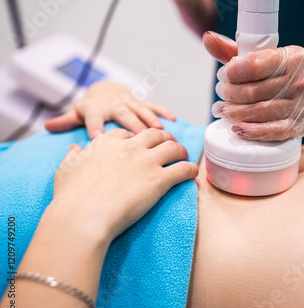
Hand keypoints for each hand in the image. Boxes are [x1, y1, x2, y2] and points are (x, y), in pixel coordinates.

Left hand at [45, 81, 175, 138]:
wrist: (106, 89)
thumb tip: (46, 125)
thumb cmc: (91, 107)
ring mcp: (129, 102)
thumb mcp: (77, 112)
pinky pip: (153, 105)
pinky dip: (163, 111)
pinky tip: (173, 119)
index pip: (94, 118)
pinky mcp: (140, 102)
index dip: (96, 127)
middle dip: (132, 124)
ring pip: (140, 110)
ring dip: (151, 119)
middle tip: (141, 136)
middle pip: (123, 114)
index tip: (98, 138)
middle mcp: (113, 104)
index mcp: (96, 109)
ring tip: (161, 130)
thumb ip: (66, 120)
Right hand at [52, 128, 197, 240]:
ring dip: (181, 151)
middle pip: (155, 135)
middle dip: (165, 138)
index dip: (137, 139)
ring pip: (173, 147)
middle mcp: (129, 148)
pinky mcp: (158, 180)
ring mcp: (145, 162)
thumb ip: (73, 157)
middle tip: (170, 147)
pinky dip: (191, 169)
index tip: (141, 146)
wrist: (82, 217)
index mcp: (107, 143)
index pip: (128, 133)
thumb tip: (74, 148)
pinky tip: (192, 174)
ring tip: (184, 157)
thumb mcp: (65, 170)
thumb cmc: (70, 198)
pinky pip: (183, 168)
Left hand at [203, 32, 303, 140]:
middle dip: (229, 94)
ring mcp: (300, 106)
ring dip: (234, 113)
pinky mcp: (299, 125)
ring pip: (259, 112)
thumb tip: (208, 40)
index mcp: (292, 59)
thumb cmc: (285, 70)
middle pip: (252, 92)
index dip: (232, 72)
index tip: (225, 75)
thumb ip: (234, 50)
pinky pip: (272, 131)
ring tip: (222, 110)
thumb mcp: (265, 55)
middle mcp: (299, 82)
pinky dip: (252, 132)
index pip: (254, 66)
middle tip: (221, 94)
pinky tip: (237, 129)